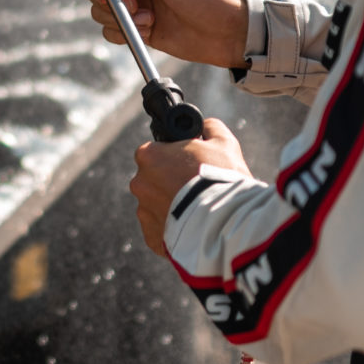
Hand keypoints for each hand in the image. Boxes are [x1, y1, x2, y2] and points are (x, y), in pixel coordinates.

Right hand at [83, 0, 247, 67]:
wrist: (227, 31)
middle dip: (110, 2)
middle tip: (134, 7)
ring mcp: (137, 8)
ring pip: (103, 14)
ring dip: (121, 20)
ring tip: (151, 20)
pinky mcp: (141, 30)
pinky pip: (114, 33)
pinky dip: (125, 35)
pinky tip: (150, 31)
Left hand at [127, 118, 246, 258]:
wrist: (223, 222)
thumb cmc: (222, 178)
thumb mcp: (223, 142)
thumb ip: (210, 127)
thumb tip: (205, 126)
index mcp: (149, 156)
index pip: (154, 152)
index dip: (173, 157)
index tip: (189, 163)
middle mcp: (140, 183)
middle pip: (154, 180)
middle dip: (171, 183)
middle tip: (196, 188)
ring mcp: (144, 212)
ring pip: (156, 206)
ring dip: (172, 206)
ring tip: (198, 210)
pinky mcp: (152, 237)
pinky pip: (161, 230)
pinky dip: (174, 229)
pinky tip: (194, 225)